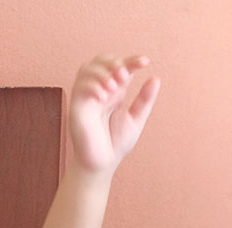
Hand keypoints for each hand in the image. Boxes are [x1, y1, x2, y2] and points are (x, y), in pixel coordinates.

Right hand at [69, 54, 160, 175]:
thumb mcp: (136, 119)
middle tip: (125, 75)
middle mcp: (100, 90)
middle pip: (101, 61)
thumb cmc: (116, 143)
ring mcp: (87, 97)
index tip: (145, 61)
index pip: (120, 66)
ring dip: (102, 72)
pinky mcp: (76, 106)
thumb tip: (155, 79)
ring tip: (114, 86)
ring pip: (87, 69)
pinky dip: (92, 86)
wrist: (102, 163)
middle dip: (113, 62)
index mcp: (115, 92)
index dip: (131, 60)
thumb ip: (144, 100)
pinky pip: (80, 87)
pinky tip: (104, 97)